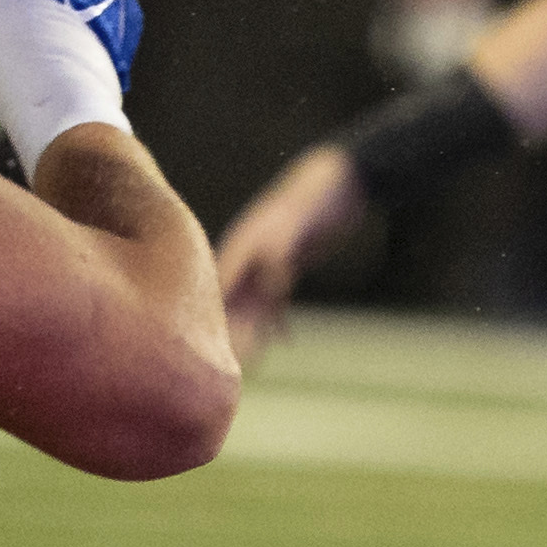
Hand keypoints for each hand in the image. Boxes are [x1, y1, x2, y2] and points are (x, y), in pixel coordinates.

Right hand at [215, 145, 364, 363]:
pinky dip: (277, 317)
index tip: (205, 348)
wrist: (340, 179)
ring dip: (251, 330)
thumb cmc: (316, 195)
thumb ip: (280, 251)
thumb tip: (271, 284)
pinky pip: (276, 297)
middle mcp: (250, 254)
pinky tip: (283, 339)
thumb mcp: (296, 221)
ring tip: (248, 362)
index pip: (219, 286)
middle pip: (232, 299)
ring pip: (254, 302)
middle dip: (228, 331)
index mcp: (244, 244)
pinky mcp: (286, 263)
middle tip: (225, 367)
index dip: (209, 315)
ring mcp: (268, 259)